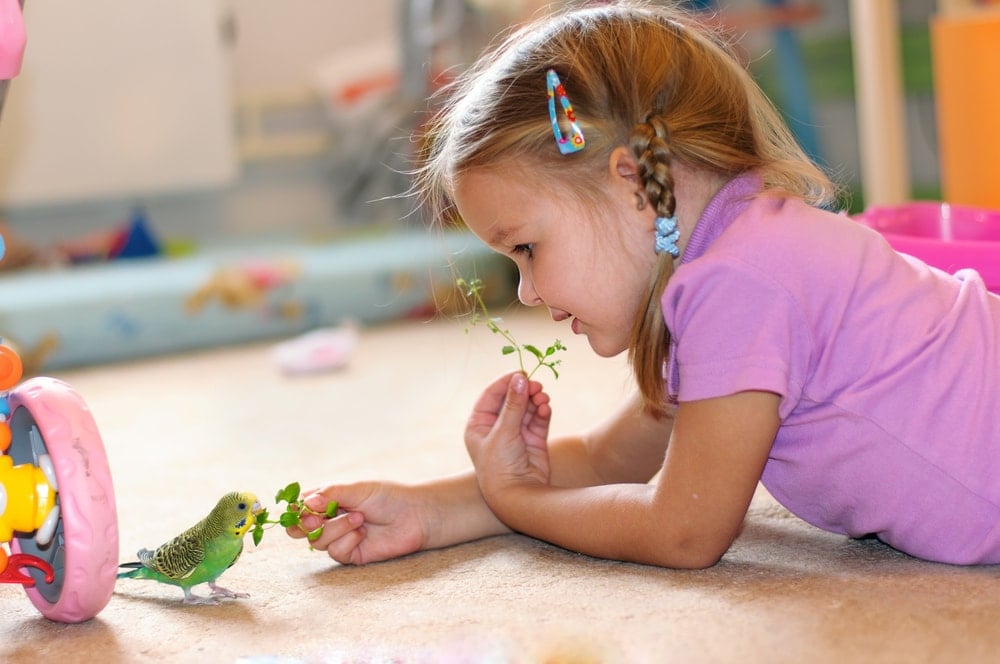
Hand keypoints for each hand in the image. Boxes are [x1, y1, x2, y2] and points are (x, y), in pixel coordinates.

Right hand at [286, 481, 426, 564]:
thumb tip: (305, 504)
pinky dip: (347, 541)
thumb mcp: (356, 489)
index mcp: (328, 500)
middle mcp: (330, 519)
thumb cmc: (387, 497)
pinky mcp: (351, 554)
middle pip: (299, 529)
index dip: (296, 509)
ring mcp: (339, 537)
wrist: (414, 515)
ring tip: (359, 518)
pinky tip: (363, 533)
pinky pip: (335, 552)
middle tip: (317, 518)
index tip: (301, 508)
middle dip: (304, 524)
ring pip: (317, 541)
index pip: (300, 506)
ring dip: (336, 528)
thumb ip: (329, 495)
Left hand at [464, 372, 552, 499]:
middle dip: (524, 390)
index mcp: (479, 425)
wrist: (517, 496)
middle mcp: (497, 427)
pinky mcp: (533, 440)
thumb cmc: (500, 466)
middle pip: (511, 399)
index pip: (491, 395)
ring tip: (542, 397)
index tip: (520, 373)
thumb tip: (521, 377)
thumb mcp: (504, 432)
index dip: (505, 382)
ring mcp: (516, 433)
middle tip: (536, 385)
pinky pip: (538, 419)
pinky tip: (545, 407)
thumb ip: (514, 404)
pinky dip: (542, 411)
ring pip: (527, 407)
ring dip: (535, 399)